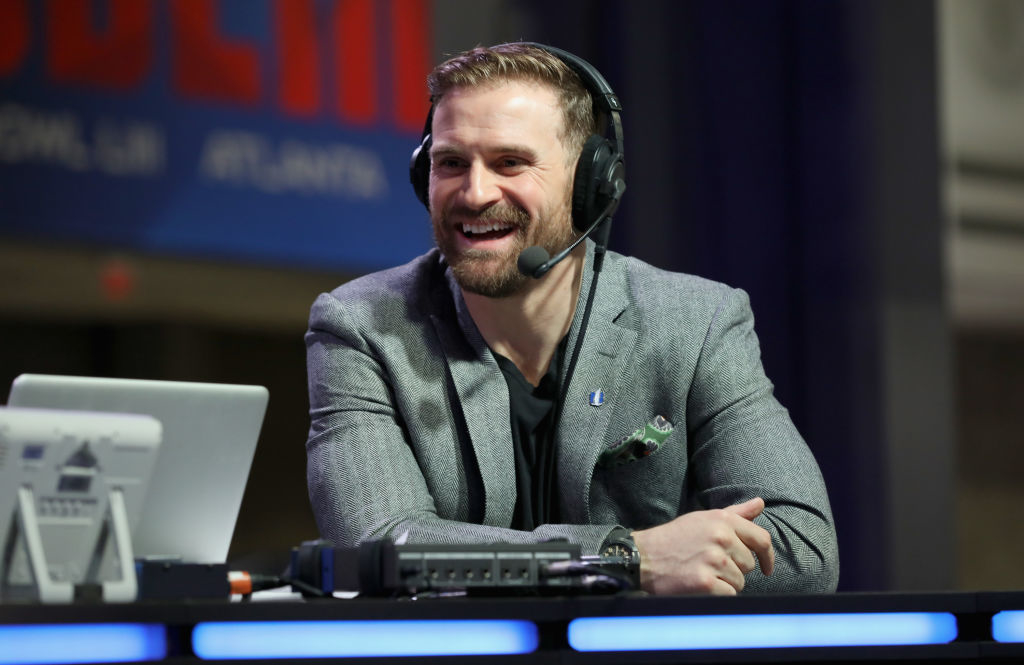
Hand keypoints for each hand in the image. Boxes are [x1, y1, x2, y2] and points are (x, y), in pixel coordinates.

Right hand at [631, 497, 774, 594]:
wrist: (643, 556)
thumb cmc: (674, 538)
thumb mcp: (704, 518)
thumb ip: (735, 513)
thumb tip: (760, 503)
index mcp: (723, 520)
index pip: (761, 539)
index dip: (768, 556)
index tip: (767, 567)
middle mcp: (721, 538)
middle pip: (749, 564)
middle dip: (735, 569)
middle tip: (711, 565)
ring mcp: (714, 560)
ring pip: (740, 581)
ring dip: (725, 583)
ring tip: (703, 573)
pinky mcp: (706, 582)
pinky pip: (729, 594)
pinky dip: (718, 594)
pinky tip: (700, 585)